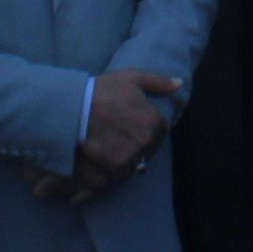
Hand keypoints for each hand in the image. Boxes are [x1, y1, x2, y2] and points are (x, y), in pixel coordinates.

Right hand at [76, 67, 176, 185]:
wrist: (73, 108)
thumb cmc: (102, 91)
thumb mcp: (132, 79)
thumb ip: (159, 83)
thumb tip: (179, 84)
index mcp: (154, 121)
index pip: (161, 132)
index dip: (149, 129)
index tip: (135, 125)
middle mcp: (146, 141)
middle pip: (149, 149)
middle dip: (139, 144)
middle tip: (122, 135)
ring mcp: (131, 155)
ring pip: (136, 162)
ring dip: (128, 157)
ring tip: (112, 145)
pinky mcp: (115, 167)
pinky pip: (122, 172)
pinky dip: (115, 167)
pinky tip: (105, 155)